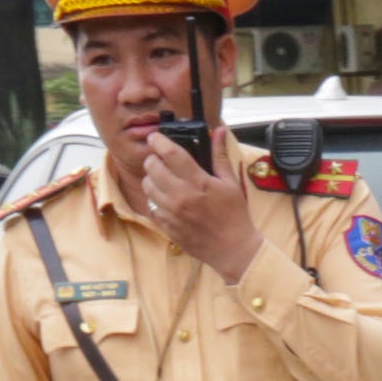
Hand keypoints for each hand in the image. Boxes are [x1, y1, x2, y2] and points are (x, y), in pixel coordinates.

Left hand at [135, 128, 263, 284]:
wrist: (233, 249)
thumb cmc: (234, 216)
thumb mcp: (231, 183)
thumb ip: (219, 155)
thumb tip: (218, 131)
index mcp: (198, 182)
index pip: (169, 153)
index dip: (158, 141)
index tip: (156, 137)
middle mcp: (181, 196)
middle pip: (152, 166)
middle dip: (154, 158)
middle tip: (162, 160)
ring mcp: (171, 212)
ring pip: (147, 185)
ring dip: (152, 178)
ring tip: (163, 180)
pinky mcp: (167, 226)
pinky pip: (150, 206)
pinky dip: (154, 199)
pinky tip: (166, 199)